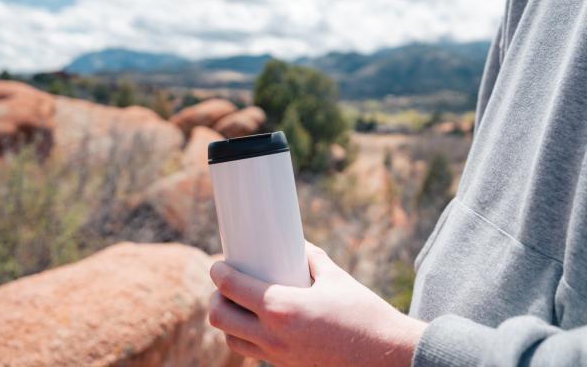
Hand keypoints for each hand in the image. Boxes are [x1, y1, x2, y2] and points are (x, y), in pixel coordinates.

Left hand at [209, 242, 426, 365]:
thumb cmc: (363, 313)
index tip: (218, 264)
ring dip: (228, 321)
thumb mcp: (336, 278)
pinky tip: (257, 324)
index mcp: (282, 308)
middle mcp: (273, 335)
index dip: (219, 273)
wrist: (384, 355)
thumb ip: (311, 259)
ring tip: (238, 305)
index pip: (232, 288)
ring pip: (230, 340)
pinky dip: (245, 337)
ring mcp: (278, 355)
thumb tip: (297, 244)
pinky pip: (252, 352)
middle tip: (225, 284)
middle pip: (220, 317)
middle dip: (216, 298)